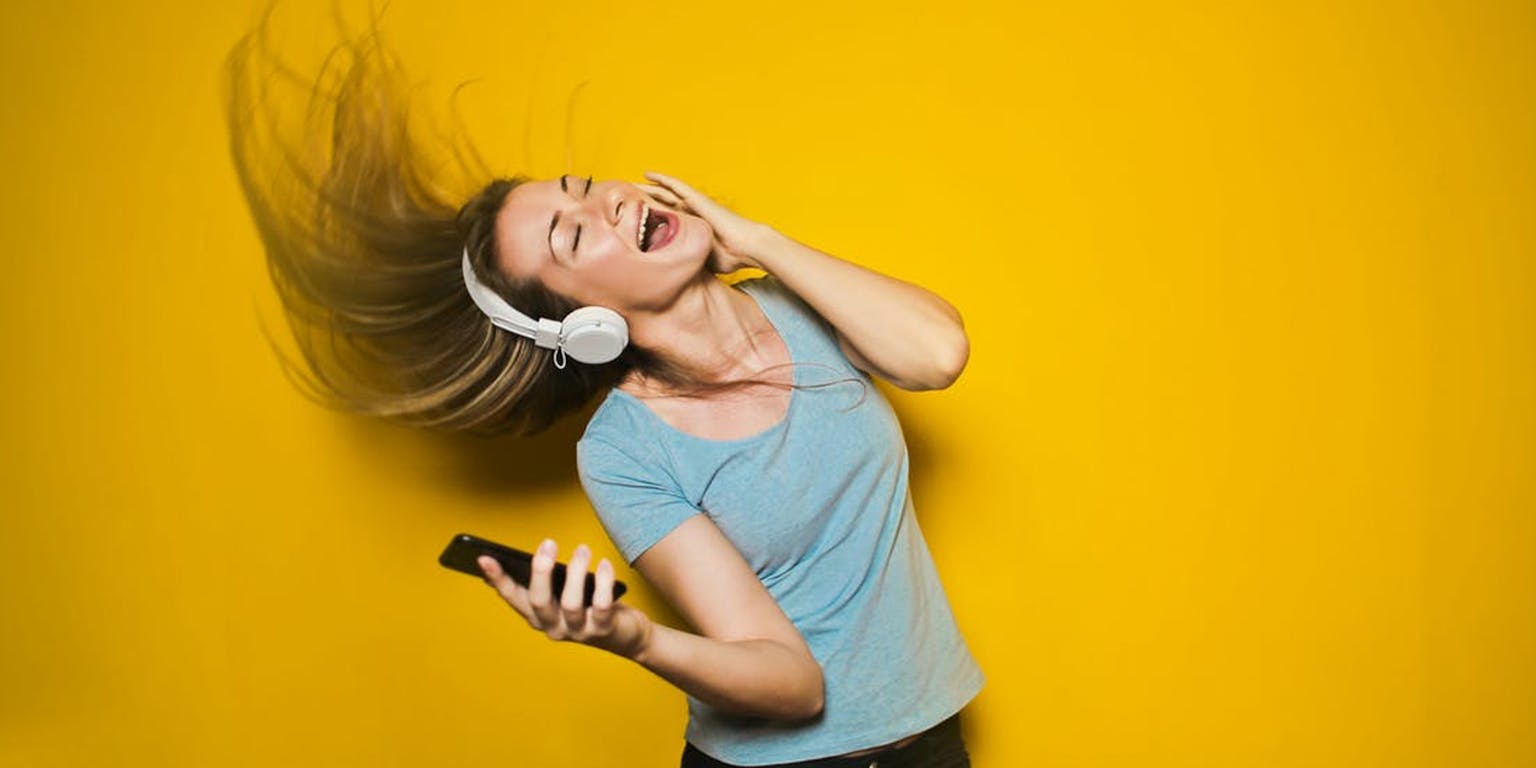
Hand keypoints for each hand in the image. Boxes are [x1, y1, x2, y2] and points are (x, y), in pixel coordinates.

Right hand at [477, 539, 651, 658]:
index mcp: (538, 616)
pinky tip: (604, 564)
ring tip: (582, 549)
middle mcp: (553, 627)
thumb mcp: (565, 593)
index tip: (484, 558)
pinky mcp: (603, 630)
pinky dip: (603, 582)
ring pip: (570, 604)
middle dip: (540, 571)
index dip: (498, 579)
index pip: (513, 597)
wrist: (626, 635)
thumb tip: (540, 553)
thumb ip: (551, 580)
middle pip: (539, 602)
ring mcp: (577, 631)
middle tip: (548, 543)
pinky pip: (602, 606)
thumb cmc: (591, 606)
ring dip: (575, 572)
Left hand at [640, 171, 775, 273]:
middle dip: (643, 201)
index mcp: (690, 227)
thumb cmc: (729, 257)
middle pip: (661, 203)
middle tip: (622, 199)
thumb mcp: (699, 262)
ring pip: (664, 192)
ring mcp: (694, 205)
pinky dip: (662, 179)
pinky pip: (676, 185)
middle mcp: (691, 213)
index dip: (648, 218)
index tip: (630, 219)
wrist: (746, 247)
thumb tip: (674, 281)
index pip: (665, 220)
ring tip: (628, 184)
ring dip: (647, 188)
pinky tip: (647, 174)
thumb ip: (687, 264)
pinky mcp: (698, 199)